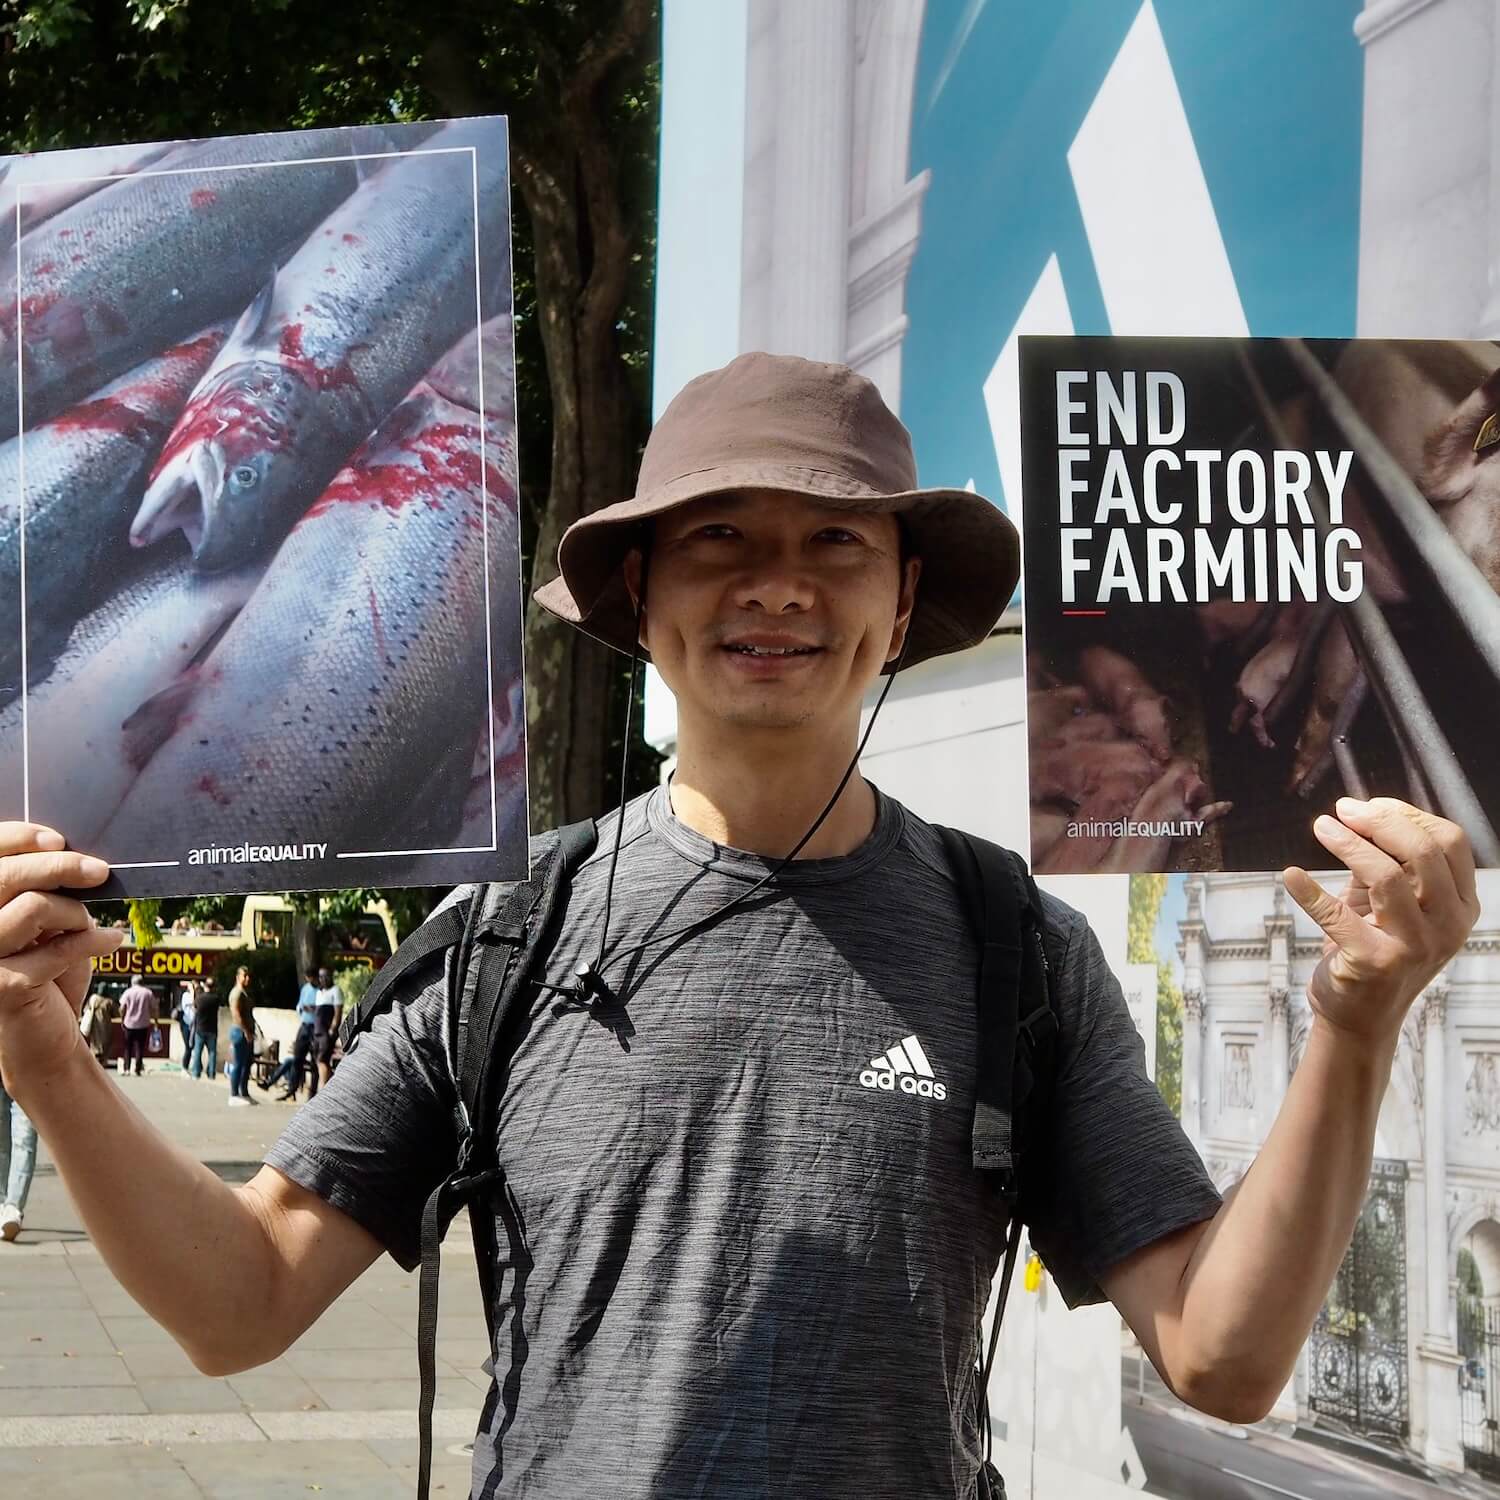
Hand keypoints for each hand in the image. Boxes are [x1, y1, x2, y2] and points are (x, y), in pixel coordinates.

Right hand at [0, 823, 123, 1088]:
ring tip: (89, 927)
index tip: (58, 840)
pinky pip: (60, 947)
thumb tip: (66, 850)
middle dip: (60, 866)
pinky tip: (112, 942)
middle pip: (6, 876)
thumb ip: (42, 890)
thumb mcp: (45, 925)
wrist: (47, 1038)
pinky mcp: (5, 987)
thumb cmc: (47, 974)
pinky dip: (95, 940)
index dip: (17, 838)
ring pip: (34, 906)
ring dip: (75, 913)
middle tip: (99, 871)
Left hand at [1283, 797, 1477, 1048]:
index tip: (1367, 805)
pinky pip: (1338, 915)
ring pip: (1387, 875)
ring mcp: (1416, 946)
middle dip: (1379, 821)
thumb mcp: (1390, 902)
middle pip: (1424, 851)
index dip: (1407, 815)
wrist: (1359, 1016)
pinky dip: (1309, 891)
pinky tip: (1290, 876)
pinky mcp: (1376, 963)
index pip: (1450, 842)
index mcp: (1461, 905)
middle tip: (1342, 810)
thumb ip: (1387, 861)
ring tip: (1320, 827)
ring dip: (1347, 844)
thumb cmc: (1373, 947)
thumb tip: (1361, 812)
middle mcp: (1449, 925)